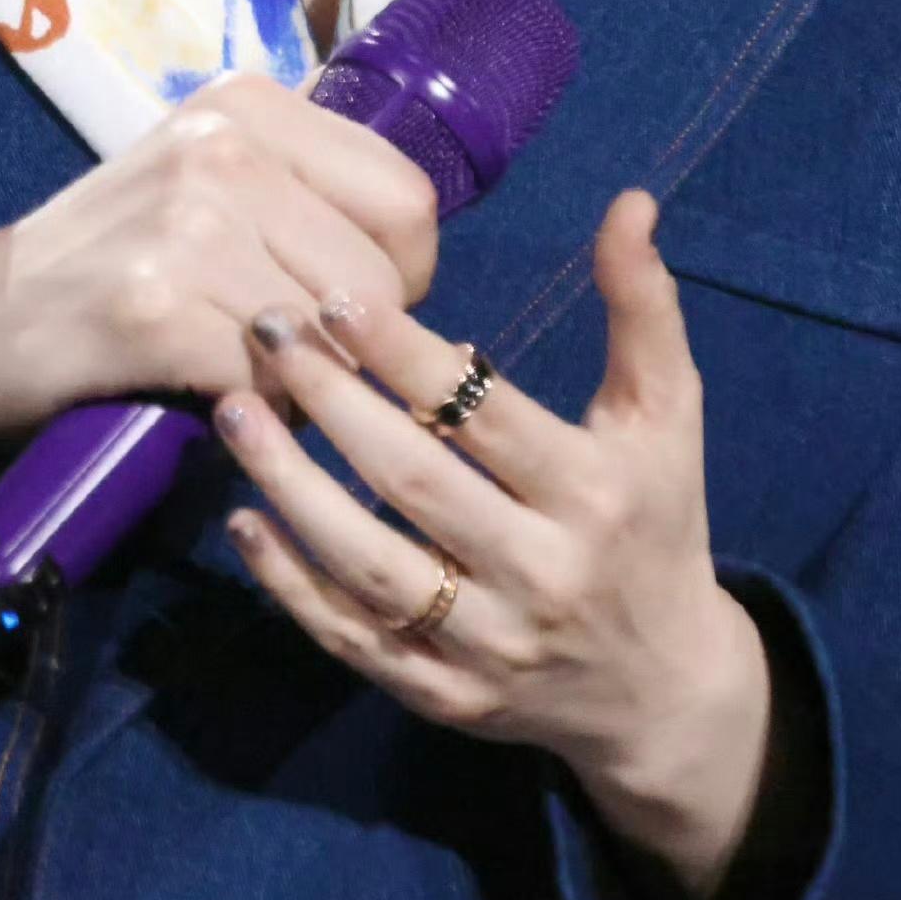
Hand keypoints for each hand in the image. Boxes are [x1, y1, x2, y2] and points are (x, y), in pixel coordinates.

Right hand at [0, 73, 437, 491]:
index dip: (402, 270)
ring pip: (333, 335)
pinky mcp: (154, 303)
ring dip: (306, 382)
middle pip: (383, 274)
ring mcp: (187, 219)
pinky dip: (254, 411)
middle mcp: (224, 143)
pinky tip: (206, 393)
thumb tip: (416, 259)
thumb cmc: (111, 257)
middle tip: (295, 356)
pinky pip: (268, 382)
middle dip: (358, 340)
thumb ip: (308, 194)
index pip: (406, 195)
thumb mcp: (210, 183)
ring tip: (247, 372)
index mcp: (251, 102)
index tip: (352, 307)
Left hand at [210, 186, 774, 899]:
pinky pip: (352, 642)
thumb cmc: (654, 519)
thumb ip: (644, 306)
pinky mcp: (443, 698)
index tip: (337, 297)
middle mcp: (541, 575)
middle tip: (264, 331)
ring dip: (293, 490)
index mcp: (594, 493)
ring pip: (371, 570)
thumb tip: (630, 201)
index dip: (407, 356)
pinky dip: (291, 586)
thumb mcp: (668, 413)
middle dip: (332, 404)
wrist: (661, 689)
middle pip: (415, 486)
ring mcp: (487, 646)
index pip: (485, 418)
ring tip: (232, 414)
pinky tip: (242, 519)